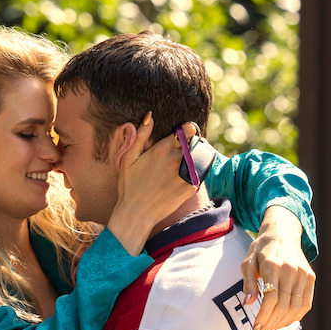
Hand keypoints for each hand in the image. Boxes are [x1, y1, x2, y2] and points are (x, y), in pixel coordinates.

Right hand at [105, 114, 197, 255]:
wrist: (137, 213)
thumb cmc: (130, 185)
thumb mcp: (129, 158)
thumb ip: (141, 135)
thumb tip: (150, 115)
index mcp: (162, 148)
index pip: (187, 130)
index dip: (188, 130)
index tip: (185, 134)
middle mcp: (176, 159)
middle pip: (196, 142)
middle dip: (193, 143)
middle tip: (186, 150)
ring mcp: (186, 173)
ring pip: (201, 156)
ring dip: (198, 156)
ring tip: (187, 162)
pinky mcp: (191, 187)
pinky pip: (202, 172)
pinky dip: (198, 171)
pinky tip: (188, 175)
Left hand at [241, 206, 314, 329]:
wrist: (283, 233)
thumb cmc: (261, 250)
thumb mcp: (248, 262)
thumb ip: (248, 282)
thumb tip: (248, 303)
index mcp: (273, 265)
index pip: (271, 298)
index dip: (263, 317)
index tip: (254, 329)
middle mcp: (291, 270)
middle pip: (284, 306)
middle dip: (270, 324)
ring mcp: (304, 274)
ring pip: (296, 308)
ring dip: (282, 324)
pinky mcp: (310, 278)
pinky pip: (305, 304)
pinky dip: (295, 317)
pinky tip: (282, 323)